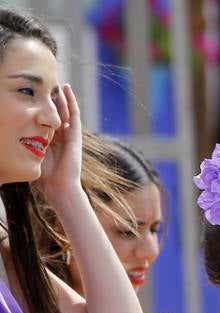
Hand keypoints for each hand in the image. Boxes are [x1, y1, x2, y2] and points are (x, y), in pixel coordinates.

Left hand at [35, 84, 81, 203]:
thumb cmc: (46, 180)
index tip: (35, 96)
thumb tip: (8, 144)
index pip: (47, 120)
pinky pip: (75, 115)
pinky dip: (72, 102)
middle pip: (57, 113)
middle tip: (46, 85)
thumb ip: (25, 150)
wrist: (60, 188)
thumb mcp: (31, 159)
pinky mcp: (76, 136)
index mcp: (51, 142)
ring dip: (62, 97)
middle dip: (53, 99)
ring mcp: (70, 136)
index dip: (42, 108)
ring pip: (66, 111)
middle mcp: (61, 138)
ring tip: (58, 82)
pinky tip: (67, 90)